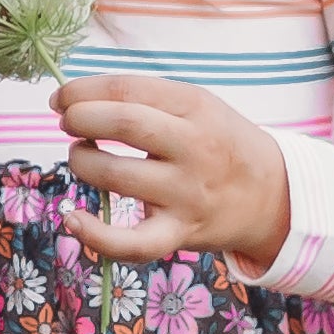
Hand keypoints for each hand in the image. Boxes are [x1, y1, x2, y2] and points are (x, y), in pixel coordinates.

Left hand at [56, 68, 291, 272]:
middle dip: (80, 118)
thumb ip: (144, 99)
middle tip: (67, 122)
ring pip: (117, 176)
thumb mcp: (197, 106)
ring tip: (82, 157)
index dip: (82, 91)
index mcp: (196, 106)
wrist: (272, 195)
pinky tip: (73, 219)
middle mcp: (194, 147)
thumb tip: (76, 98)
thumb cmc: (219, 143)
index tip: (61, 98)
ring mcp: (186, 193)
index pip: (127, 90)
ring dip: (83, 162)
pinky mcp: (179, 233)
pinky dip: (95, 235)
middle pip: (124, 124)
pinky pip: (132, 243)